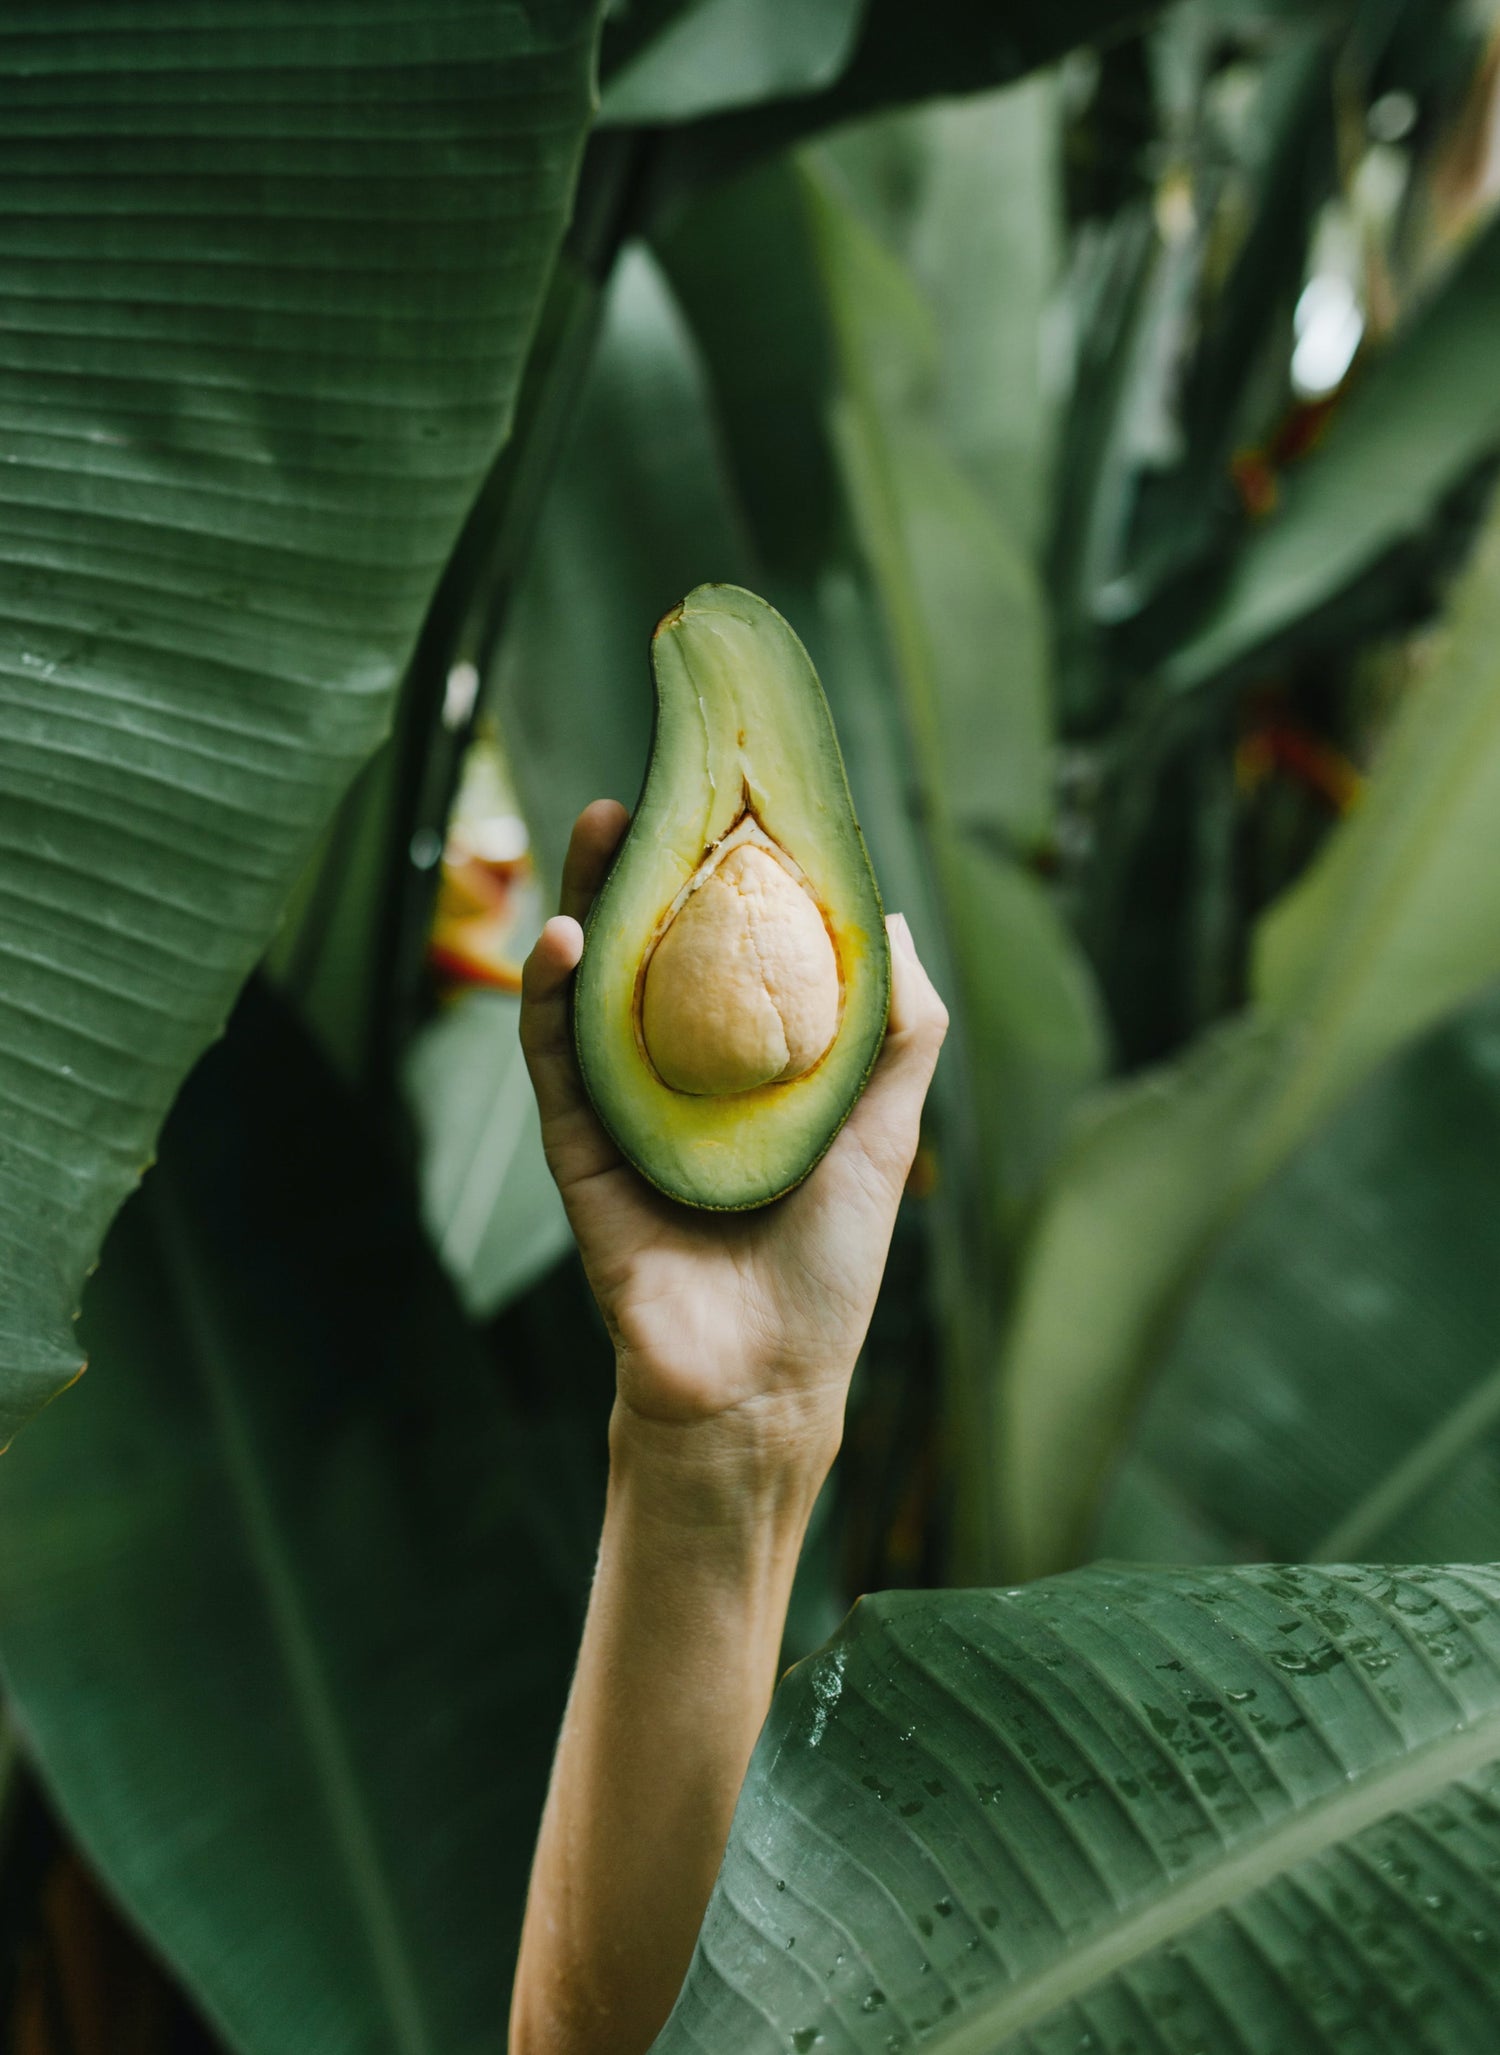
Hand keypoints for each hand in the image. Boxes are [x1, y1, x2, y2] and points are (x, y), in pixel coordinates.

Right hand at [519, 800, 947, 1492]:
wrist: (767, 1380)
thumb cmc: (832, 1265)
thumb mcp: (885, 1132)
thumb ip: (899, 1030)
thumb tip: (889, 917)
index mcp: (747, 1065)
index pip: (723, 947)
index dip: (719, 874)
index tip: (724, 799)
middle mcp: (677, 1075)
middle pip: (647, 949)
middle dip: (640, 868)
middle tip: (641, 793)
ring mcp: (620, 1108)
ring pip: (590, 986)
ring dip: (587, 903)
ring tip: (599, 830)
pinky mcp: (578, 1149)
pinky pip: (555, 1060)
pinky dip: (553, 996)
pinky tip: (568, 937)